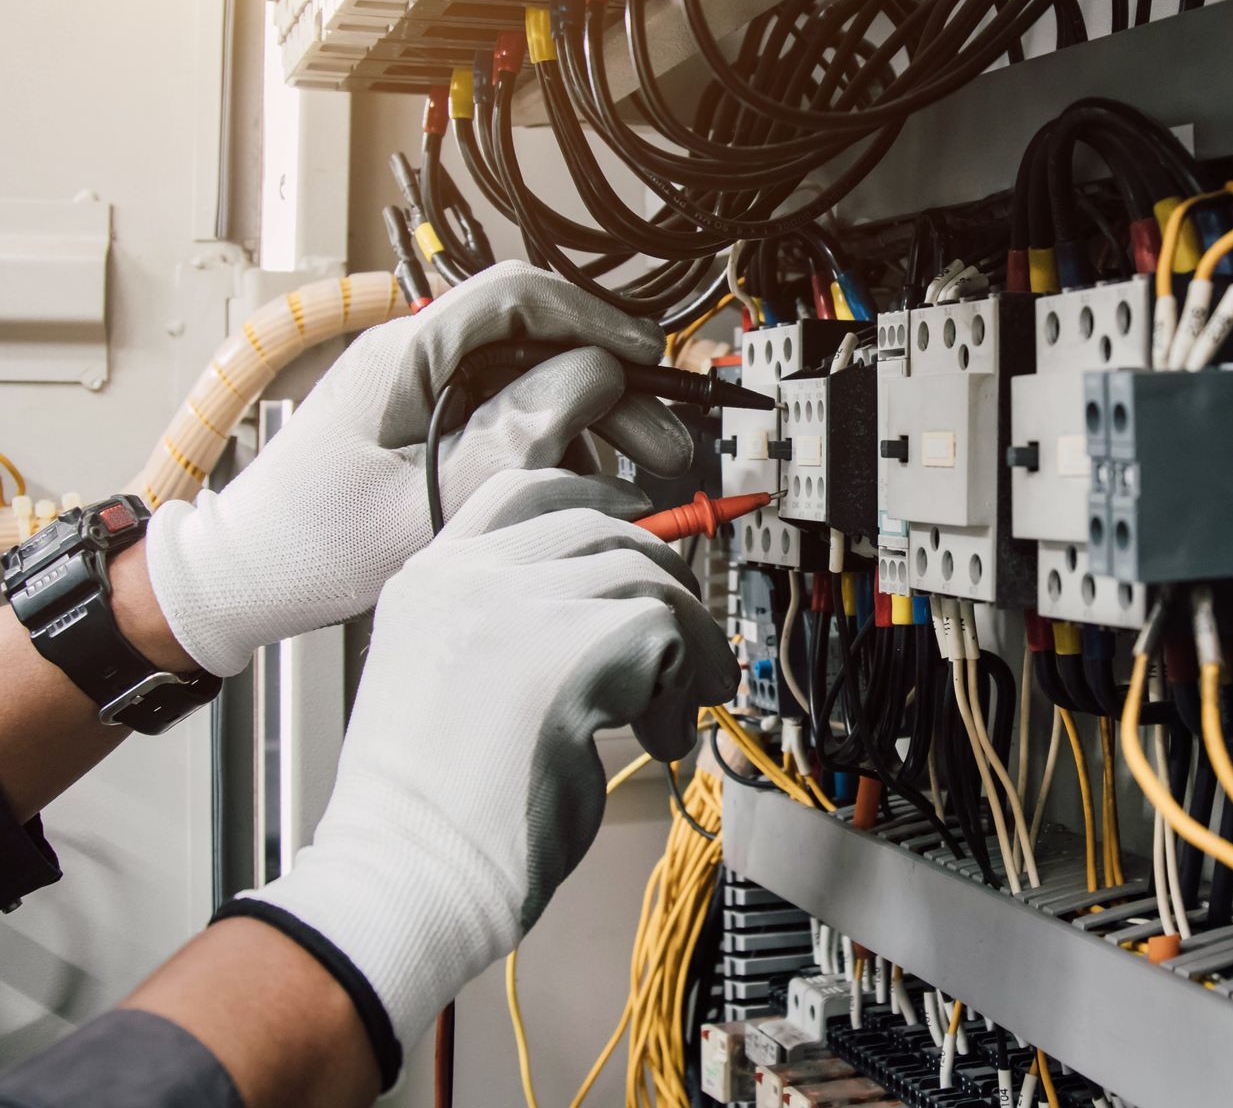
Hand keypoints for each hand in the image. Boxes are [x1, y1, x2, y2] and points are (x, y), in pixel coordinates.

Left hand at [145, 261, 694, 675]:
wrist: (248, 577)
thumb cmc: (315, 543)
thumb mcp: (432, 497)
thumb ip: (517, 434)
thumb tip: (591, 376)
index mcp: (408, 355)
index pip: (517, 296)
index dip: (594, 320)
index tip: (646, 359)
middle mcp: (418, 358)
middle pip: (538, 346)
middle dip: (612, 392)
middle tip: (665, 444)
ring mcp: (423, 389)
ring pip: (532, 383)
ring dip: (591, 426)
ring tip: (638, 478)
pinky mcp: (428, 422)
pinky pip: (508, 417)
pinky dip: (553, 448)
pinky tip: (583, 489)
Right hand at [226, 470, 735, 1065]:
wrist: (406, 880)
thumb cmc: (432, 816)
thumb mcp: (453, 684)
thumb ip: (513, 631)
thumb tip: (615, 614)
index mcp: (429, 581)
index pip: (525, 490)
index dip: (598, 503)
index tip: (644, 526)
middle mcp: (468, 576)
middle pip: (603, 529)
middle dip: (658, 584)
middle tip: (679, 649)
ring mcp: (519, 603)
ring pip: (648, 578)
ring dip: (680, 647)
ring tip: (664, 718)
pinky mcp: (576, 645)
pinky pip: (673, 631)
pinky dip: (686, 684)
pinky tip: (659, 736)